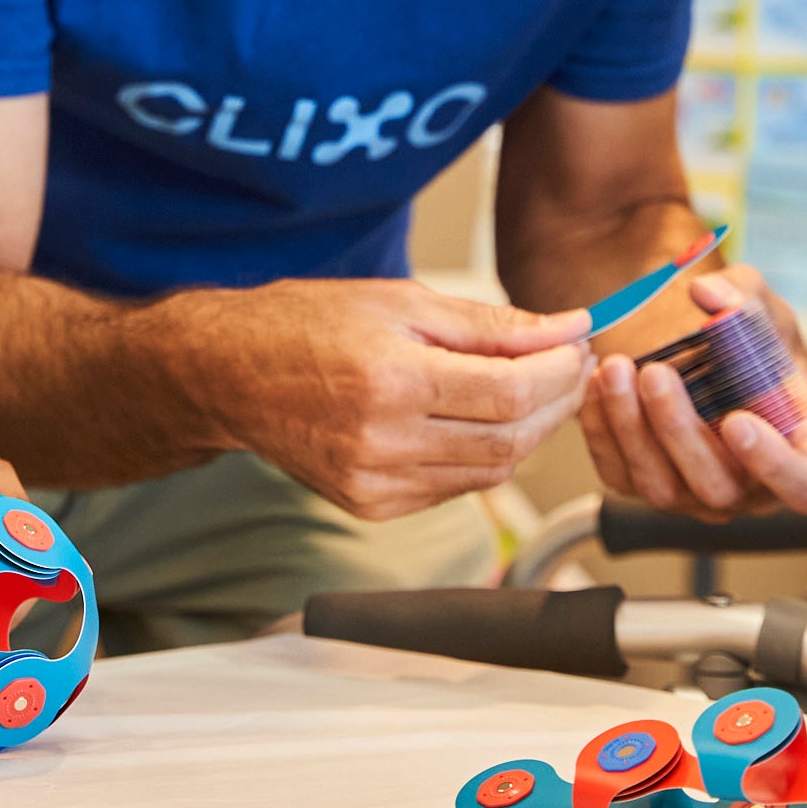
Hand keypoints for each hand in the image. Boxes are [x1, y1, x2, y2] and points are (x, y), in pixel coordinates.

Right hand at [183, 278, 591, 521]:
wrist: (229, 374)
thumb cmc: (306, 324)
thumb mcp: (402, 301)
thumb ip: (491, 324)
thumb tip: (567, 328)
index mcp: (391, 380)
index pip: (512, 391)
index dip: (560, 370)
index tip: (576, 344)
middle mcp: (383, 441)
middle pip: (510, 438)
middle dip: (556, 401)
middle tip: (567, 365)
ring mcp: (375, 483)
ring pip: (492, 471)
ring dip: (528, 431)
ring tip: (531, 388)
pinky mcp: (371, 506)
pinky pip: (455, 487)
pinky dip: (484, 455)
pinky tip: (480, 419)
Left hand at [580, 267, 806, 518]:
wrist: (708, 352)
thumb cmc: (754, 338)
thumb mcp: (761, 307)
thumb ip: (744, 296)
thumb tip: (709, 293)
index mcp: (803, 450)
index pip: (806, 484)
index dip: (776, 465)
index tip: (738, 421)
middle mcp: (752, 486)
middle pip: (719, 487)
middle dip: (680, 430)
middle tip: (656, 373)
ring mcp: (698, 494)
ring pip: (663, 488)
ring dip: (633, 429)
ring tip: (615, 369)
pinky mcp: (650, 485)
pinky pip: (622, 476)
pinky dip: (603, 433)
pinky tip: (595, 385)